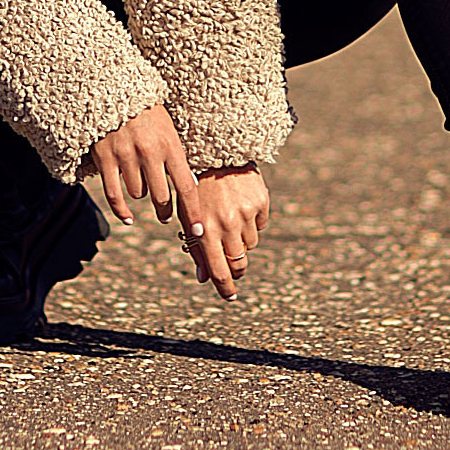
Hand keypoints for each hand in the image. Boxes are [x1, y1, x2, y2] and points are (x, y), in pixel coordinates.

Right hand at [86, 111, 267, 301]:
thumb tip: (188, 187)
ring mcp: (126, 156)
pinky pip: (114, 194)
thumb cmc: (147, 109)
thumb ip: (176, 156)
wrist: (113, 87)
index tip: (198, 231)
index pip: (186, 186)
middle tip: (165, 216)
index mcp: (170, 144)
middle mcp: (149, 152)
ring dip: (141, 196)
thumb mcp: (168, 128)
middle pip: (161, 197)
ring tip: (142, 186)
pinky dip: (121, 210)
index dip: (193, 212)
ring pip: (138, 194)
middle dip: (165, 211)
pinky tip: (128, 218)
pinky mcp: (105, 158)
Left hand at [186, 166, 268, 294]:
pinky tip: (240, 206)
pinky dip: (251, 222)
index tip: (229, 297)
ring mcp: (246, 214)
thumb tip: (204, 278)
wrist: (217, 152)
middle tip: (233, 264)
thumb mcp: (188, 216)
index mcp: (206, 230)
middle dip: (236, 268)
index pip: (219, 270)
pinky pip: (260, 225)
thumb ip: (195, 247)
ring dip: (241, 240)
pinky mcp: (261, 202)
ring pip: (250, 244)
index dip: (225, 287)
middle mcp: (227, 224)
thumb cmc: (197, 187)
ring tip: (230, 219)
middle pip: (239, 263)